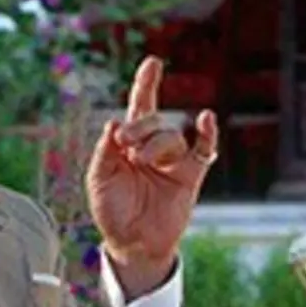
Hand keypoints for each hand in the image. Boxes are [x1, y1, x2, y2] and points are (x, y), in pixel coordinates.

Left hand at [85, 55, 218, 298]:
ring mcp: (173, 161)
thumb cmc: (113, 212)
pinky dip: (207, 134)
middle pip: (154, 120)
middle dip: (140, 127)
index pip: (139, 107)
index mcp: (129, 144)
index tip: (153, 63)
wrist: (133, 244)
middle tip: (127, 144)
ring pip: (172, 135)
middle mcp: (153, 147)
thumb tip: (113, 121)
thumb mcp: (98, 179)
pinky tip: (207, 120)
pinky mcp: (190, 175)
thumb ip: (104, 150)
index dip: (146, 84)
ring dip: (157, 143)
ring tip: (143, 161)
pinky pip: (203, 150)